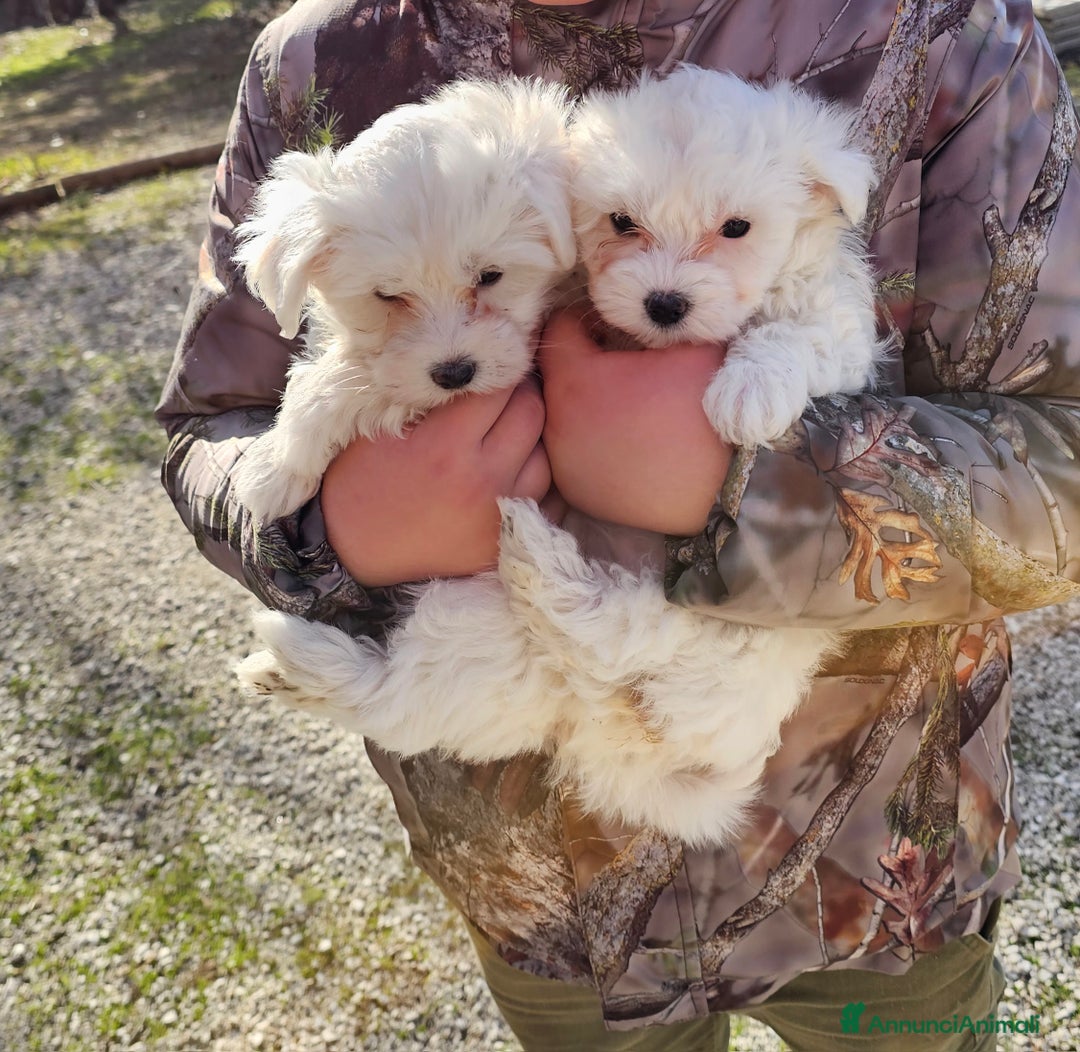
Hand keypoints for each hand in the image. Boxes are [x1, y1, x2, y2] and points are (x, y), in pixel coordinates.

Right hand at [320, 379, 549, 585]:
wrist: (348, 547)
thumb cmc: (361, 477)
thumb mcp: (385, 423)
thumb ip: (436, 395)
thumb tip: (477, 360)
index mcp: (446, 444)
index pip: (499, 384)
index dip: (497, 367)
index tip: (492, 364)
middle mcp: (481, 479)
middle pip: (532, 414)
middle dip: (523, 393)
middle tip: (508, 391)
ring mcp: (498, 515)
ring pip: (547, 457)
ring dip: (534, 439)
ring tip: (513, 433)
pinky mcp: (503, 543)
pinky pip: (545, 502)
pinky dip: (537, 482)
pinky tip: (517, 470)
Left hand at [538, 309, 732, 534]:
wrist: (718, 493)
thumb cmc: (704, 414)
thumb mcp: (695, 348)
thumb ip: (664, 318)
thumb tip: (652, 301)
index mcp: (575, 381)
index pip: (560, 329)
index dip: (589, 319)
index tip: (613, 327)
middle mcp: (554, 423)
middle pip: (557, 374)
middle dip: (586, 363)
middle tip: (623, 366)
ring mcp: (560, 461)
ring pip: (562, 414)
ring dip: (586, 404)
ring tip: (625, 406)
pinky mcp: (573, 490)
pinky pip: (573, 452)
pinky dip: (592, 442)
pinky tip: (624, 442)